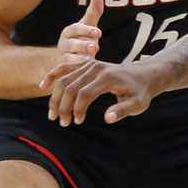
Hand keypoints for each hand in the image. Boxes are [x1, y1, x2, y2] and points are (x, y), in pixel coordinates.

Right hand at [42, 58, 164, 124]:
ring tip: (52, 115)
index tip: (78, 122)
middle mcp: (96, 68)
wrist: (145, 75)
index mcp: (107, 77)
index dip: (77, 109)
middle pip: (71, 86)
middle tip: (63, 123)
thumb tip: (108, 119)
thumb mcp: (138, 104)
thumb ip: (123, 111)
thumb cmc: (141, 92)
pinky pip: (65, 68)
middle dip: (63, 106)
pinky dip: (53, 76)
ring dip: (56, 97)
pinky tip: (43, 86)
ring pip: (65, 79)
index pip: (84, 94)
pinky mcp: (87, 64)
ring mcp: (90, 64)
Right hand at [47, 0, 103, 82]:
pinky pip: (68, 72)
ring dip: (79, 59)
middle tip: (96, 46)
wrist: (66, 59)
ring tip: (90, 59)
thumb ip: (93, 12)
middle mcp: (64, 45)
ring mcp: (63, 58)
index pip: (75, 29)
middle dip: (83, 45)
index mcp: (69, 32)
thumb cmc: (81, 40)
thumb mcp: (87, 26)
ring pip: (68, 59)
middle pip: (71, 44)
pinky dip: (74, 72)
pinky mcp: (64, 71)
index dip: (86, 30)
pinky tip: (85, 73)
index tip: (99, 32)